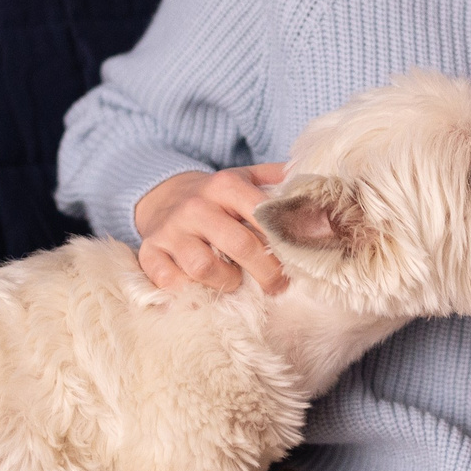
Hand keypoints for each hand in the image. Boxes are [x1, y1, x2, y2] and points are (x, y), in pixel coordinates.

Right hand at [134, 163, 288, 293]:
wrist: (163, 197)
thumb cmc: (216, 197)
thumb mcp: (245, 179)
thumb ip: (279, 184)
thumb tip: (319, 196)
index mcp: (224, 185)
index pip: (262, 214)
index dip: (284, 240)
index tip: (298, 258)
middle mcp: (196, 206)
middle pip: (239, 245)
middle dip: (266, 272)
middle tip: (278, 285)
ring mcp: (170, 231)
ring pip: (203, 267)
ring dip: (227, 282)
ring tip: (235, 281)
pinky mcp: (150, 253)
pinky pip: (171, 281)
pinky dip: (190, 291)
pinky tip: (203, 288)